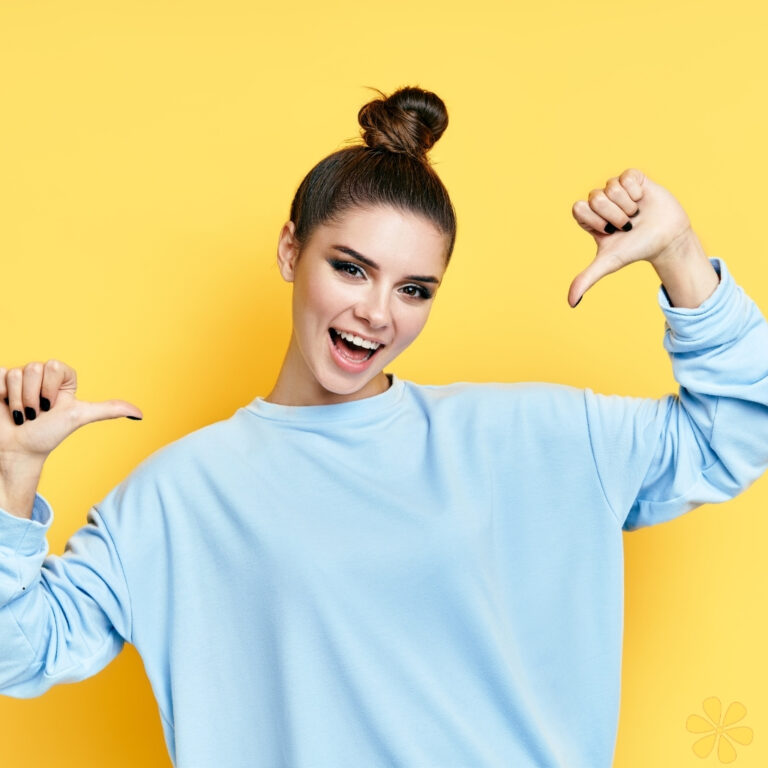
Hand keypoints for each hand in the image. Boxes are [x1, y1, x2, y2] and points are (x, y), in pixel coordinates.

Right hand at [0, 360, 142, 463]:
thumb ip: (109, 410)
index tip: (53, 407)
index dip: (52, 388)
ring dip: (18, 400)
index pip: (55, 365)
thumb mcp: (79, 418)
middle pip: (36, 368)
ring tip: (22, 414)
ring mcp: (19, 378)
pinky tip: (5, 407)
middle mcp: (40, 376)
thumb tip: (141, 414)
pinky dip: (2, 395)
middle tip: (36, 413)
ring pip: (17, 373)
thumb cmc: (48, 435)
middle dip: (35, 397)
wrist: (18, 450)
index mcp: (60, 379)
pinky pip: (0, 375)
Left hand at [568, 168, 692, 306]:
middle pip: (595, 198)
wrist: (667, 240)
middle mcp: (600, 201)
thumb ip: (586, 279)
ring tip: (636, 215)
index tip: (609, 232)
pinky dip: (636, 191)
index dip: (595, 221)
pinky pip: (627, 176)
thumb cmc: (636, 250)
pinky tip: (642, 200)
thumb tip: (570, 303)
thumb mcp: (608, 263)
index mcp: (589, 217)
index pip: (578, 208)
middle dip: (614, 215)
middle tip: (626, 225)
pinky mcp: (633, 178)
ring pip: (611, 187)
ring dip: (627, 205)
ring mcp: (616, 188)